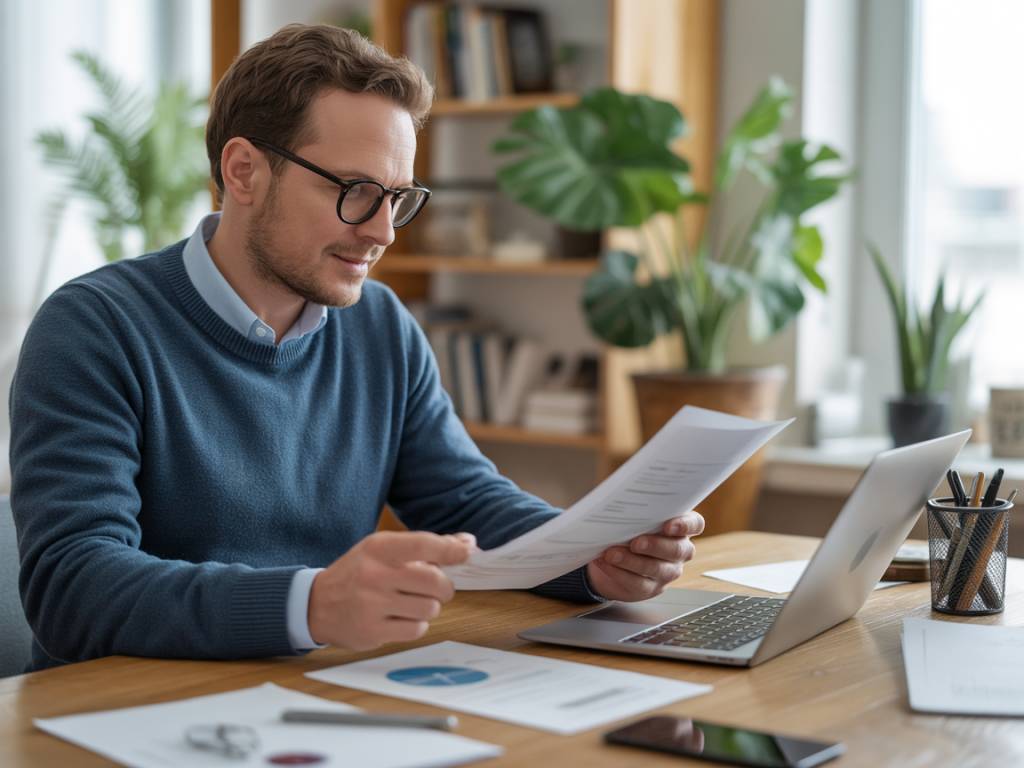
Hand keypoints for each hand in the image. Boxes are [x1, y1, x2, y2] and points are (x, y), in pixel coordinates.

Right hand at [308, 530, 474, 650]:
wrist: (317, 604)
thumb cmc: (359, 572)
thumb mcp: (383, 550)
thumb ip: (425, 546)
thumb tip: (468, 544)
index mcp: (379, 548)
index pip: (424, 544)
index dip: (451, 549)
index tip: (467, 551)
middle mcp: (375, 574)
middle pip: (435, 582)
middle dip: (444, 587)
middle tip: (437, 588)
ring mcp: (373, 605)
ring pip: (430, 608)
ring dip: (429, 606)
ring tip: (413, 602)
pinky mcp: (373, 631)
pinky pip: (416, 629)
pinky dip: (417, 624)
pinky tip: (402, 617)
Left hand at [585, 511, 703, 601]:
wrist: (611, 556)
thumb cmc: (627, 528)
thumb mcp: (634, 515)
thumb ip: (636, 508)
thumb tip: (621, 499)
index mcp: (680, 527)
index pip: (695, 524)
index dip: (685, 525)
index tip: (668, 525)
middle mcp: (680, 550)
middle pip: (677, 549)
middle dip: (655, 546)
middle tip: (635, 542)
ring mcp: (667, 571)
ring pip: (657, 569)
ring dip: (632, 561)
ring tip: (611, 554)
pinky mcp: (650, 588)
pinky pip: (638, 584)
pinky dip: (619, 573)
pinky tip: (606, 563)